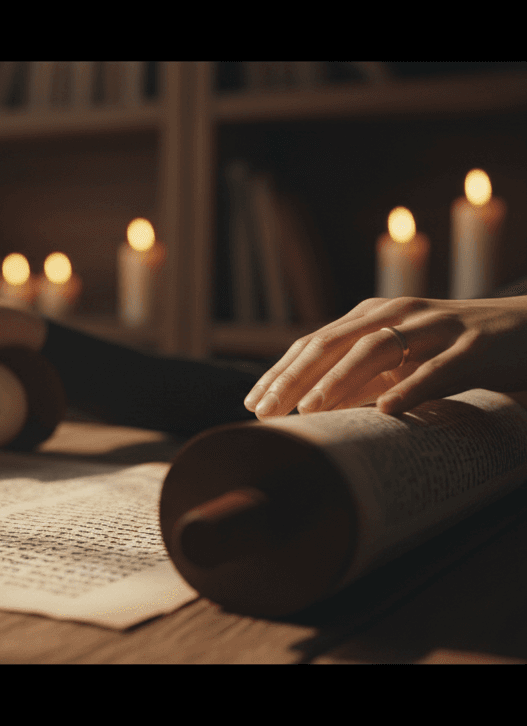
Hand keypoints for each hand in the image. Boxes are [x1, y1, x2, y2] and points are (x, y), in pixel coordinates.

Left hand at [243, 295, 526, 418]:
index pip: (313, 343)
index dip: (280, 373)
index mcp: (372, 316)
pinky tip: (388, 409)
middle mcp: (397, 313)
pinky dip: (410, 388)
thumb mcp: (401, 360)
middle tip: (267, 411)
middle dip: (295, 378)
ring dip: (339, 381)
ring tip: (311, 409)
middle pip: (332, 343)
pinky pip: (437, 368)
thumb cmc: (453, 351)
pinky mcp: (473, 346)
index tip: (252, 404)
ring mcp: (435, 326)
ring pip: (376, 350)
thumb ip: (360, 377)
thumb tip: (308, 409)